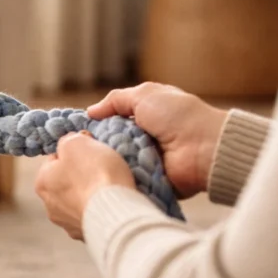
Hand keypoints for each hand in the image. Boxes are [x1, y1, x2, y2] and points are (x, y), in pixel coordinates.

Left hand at [34, 132, 135, 240]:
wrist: (117, 211)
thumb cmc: (95, 174)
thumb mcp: (77, 143)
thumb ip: (68, 141)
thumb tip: (69, 145)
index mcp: (42, 182)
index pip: (55, 160)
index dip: (75, 152)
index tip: (91, 151)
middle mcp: (50, 206)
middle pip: (67, 182)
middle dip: (83, 175)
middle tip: (103, 168)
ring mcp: (68, 224)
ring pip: (80, 202)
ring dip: (92, 195)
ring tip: (111, 188)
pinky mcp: (88, 236)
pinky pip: (94, 217)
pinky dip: (102, 210)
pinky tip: (114, 204)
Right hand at [87, 82, 226, 198]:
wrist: (205, 148)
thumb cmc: (178, 116)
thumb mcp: (145, 95)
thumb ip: (116, 100)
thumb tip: (90, 112)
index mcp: (141, 119)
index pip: (109, 124)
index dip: (92, 128)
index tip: (72, 133)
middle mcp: (140, 140)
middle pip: (107, 145)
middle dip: (94, 148)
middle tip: (75, 152)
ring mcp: (144, 163)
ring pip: (113, 164)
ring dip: (104, 164)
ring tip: (86, 166)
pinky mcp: (148, 182)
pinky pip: (126, 181)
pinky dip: (117, 180)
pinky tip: (101, 180)